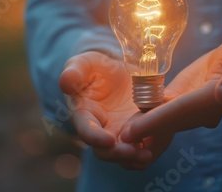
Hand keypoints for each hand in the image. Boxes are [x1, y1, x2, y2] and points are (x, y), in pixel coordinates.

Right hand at [59, 51, 148, 165]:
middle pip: (105, 150)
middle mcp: (100, 129)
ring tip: (148, 154)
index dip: (96, 138)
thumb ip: (74, 72)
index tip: (109, 140)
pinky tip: (156, 148)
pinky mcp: (136, 132)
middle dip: (119, 154)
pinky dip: (147, 152)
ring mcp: (119, 133)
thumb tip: (65, 82)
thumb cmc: (94, 67)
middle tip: (135, 152)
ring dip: (135, 157)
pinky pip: (140, 148)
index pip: (86, 131)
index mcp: (84, 114)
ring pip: (123, 154)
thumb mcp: (83, 64)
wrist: (116, 70)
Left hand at [121, 35, 221, 155]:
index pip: (182, 110)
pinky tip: (129, 124)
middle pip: (170, 121)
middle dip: (146, 130)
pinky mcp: (181, 103)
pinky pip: (163, 113)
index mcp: (214, 99)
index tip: (135, 129)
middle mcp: (202, 111)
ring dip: (144, 129)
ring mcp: (191, 111)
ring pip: (165, 121)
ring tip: (120, 135)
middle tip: (120, 138)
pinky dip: (147, 120)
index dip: (158, 120)